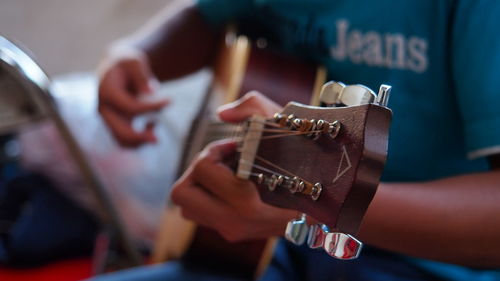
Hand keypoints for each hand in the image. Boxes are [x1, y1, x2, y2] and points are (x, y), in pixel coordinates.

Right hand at [97, 46, 168, 146]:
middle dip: (140, 138)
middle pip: (121, 132)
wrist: (118, 69)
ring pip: (123, 142)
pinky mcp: (116, 125)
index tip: (170, 100)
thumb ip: (141, 75)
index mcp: (107, 91)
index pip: (131, 107)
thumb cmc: (128, 64)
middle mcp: (104, 109)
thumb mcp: (134, 61)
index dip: (152, 107)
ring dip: (141, 140)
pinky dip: (141, 139)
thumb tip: (150, 92)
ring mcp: (109, 119)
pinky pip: (127, 141)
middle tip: (158, 140)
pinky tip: (152, 122)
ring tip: (154, 123)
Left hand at [171, 92, 298, 241]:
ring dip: (198, 182)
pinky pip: (197, 212)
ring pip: (185, 205)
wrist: (328, 201)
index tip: (235, 145)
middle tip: (220, 158)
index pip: (204, 171)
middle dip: (197, 168)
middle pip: (181, 193)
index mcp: (248, 205)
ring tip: (224, 170)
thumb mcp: (286, 123)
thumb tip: (222, 114)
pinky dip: (205, 194)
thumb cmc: (307, 159)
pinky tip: (228, 182)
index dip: (214, 149)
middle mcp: (235, 224)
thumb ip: (253, 107)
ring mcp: (231, 232)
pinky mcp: (230, 233)